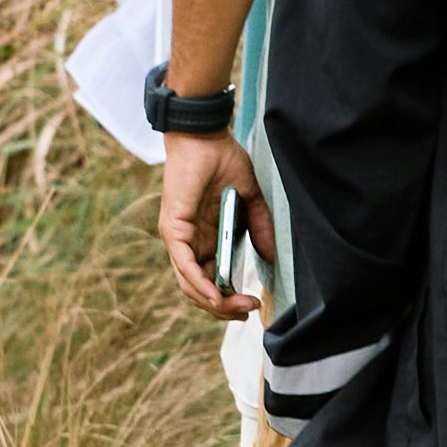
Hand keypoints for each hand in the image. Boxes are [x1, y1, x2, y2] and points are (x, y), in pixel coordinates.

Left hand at [160, 132, 269, 320]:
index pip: (210, 281)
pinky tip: (216, 297)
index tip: (252, 304)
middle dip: (224, 307)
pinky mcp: (174, 229)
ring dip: (214, 302)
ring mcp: (178, 238)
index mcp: (205, 238)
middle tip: (247, 310)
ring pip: (189, 285)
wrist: (205, 136)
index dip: (228, 298)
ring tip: (238, 308)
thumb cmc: (224, 161)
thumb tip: (272, 257)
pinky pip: (184, 266)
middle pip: (199, 290)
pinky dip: (200, 285)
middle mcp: (189, 243)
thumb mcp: (250, 199)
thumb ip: (260, 227)